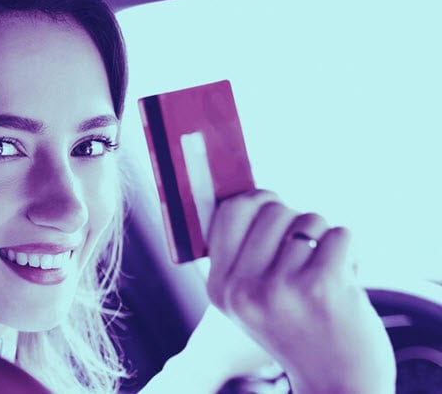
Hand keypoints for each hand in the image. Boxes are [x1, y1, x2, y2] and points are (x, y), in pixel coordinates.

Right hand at [206, 190, 394, 393]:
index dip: (258, 200)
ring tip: (324, 277)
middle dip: (297, 223)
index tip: (275, 208)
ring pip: (310, 220)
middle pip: (273, 209)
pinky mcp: (320, 287)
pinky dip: (351, 253)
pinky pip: (340, 234)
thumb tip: (254, 196)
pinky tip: (346, 283)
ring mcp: (279, 288)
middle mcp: (243, 288)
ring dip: (325, 242)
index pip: (231, 211)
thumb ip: (243, 255)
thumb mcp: (250, 300)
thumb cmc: (297, 331)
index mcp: (220, 287)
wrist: (335, 384)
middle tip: (306, 258)